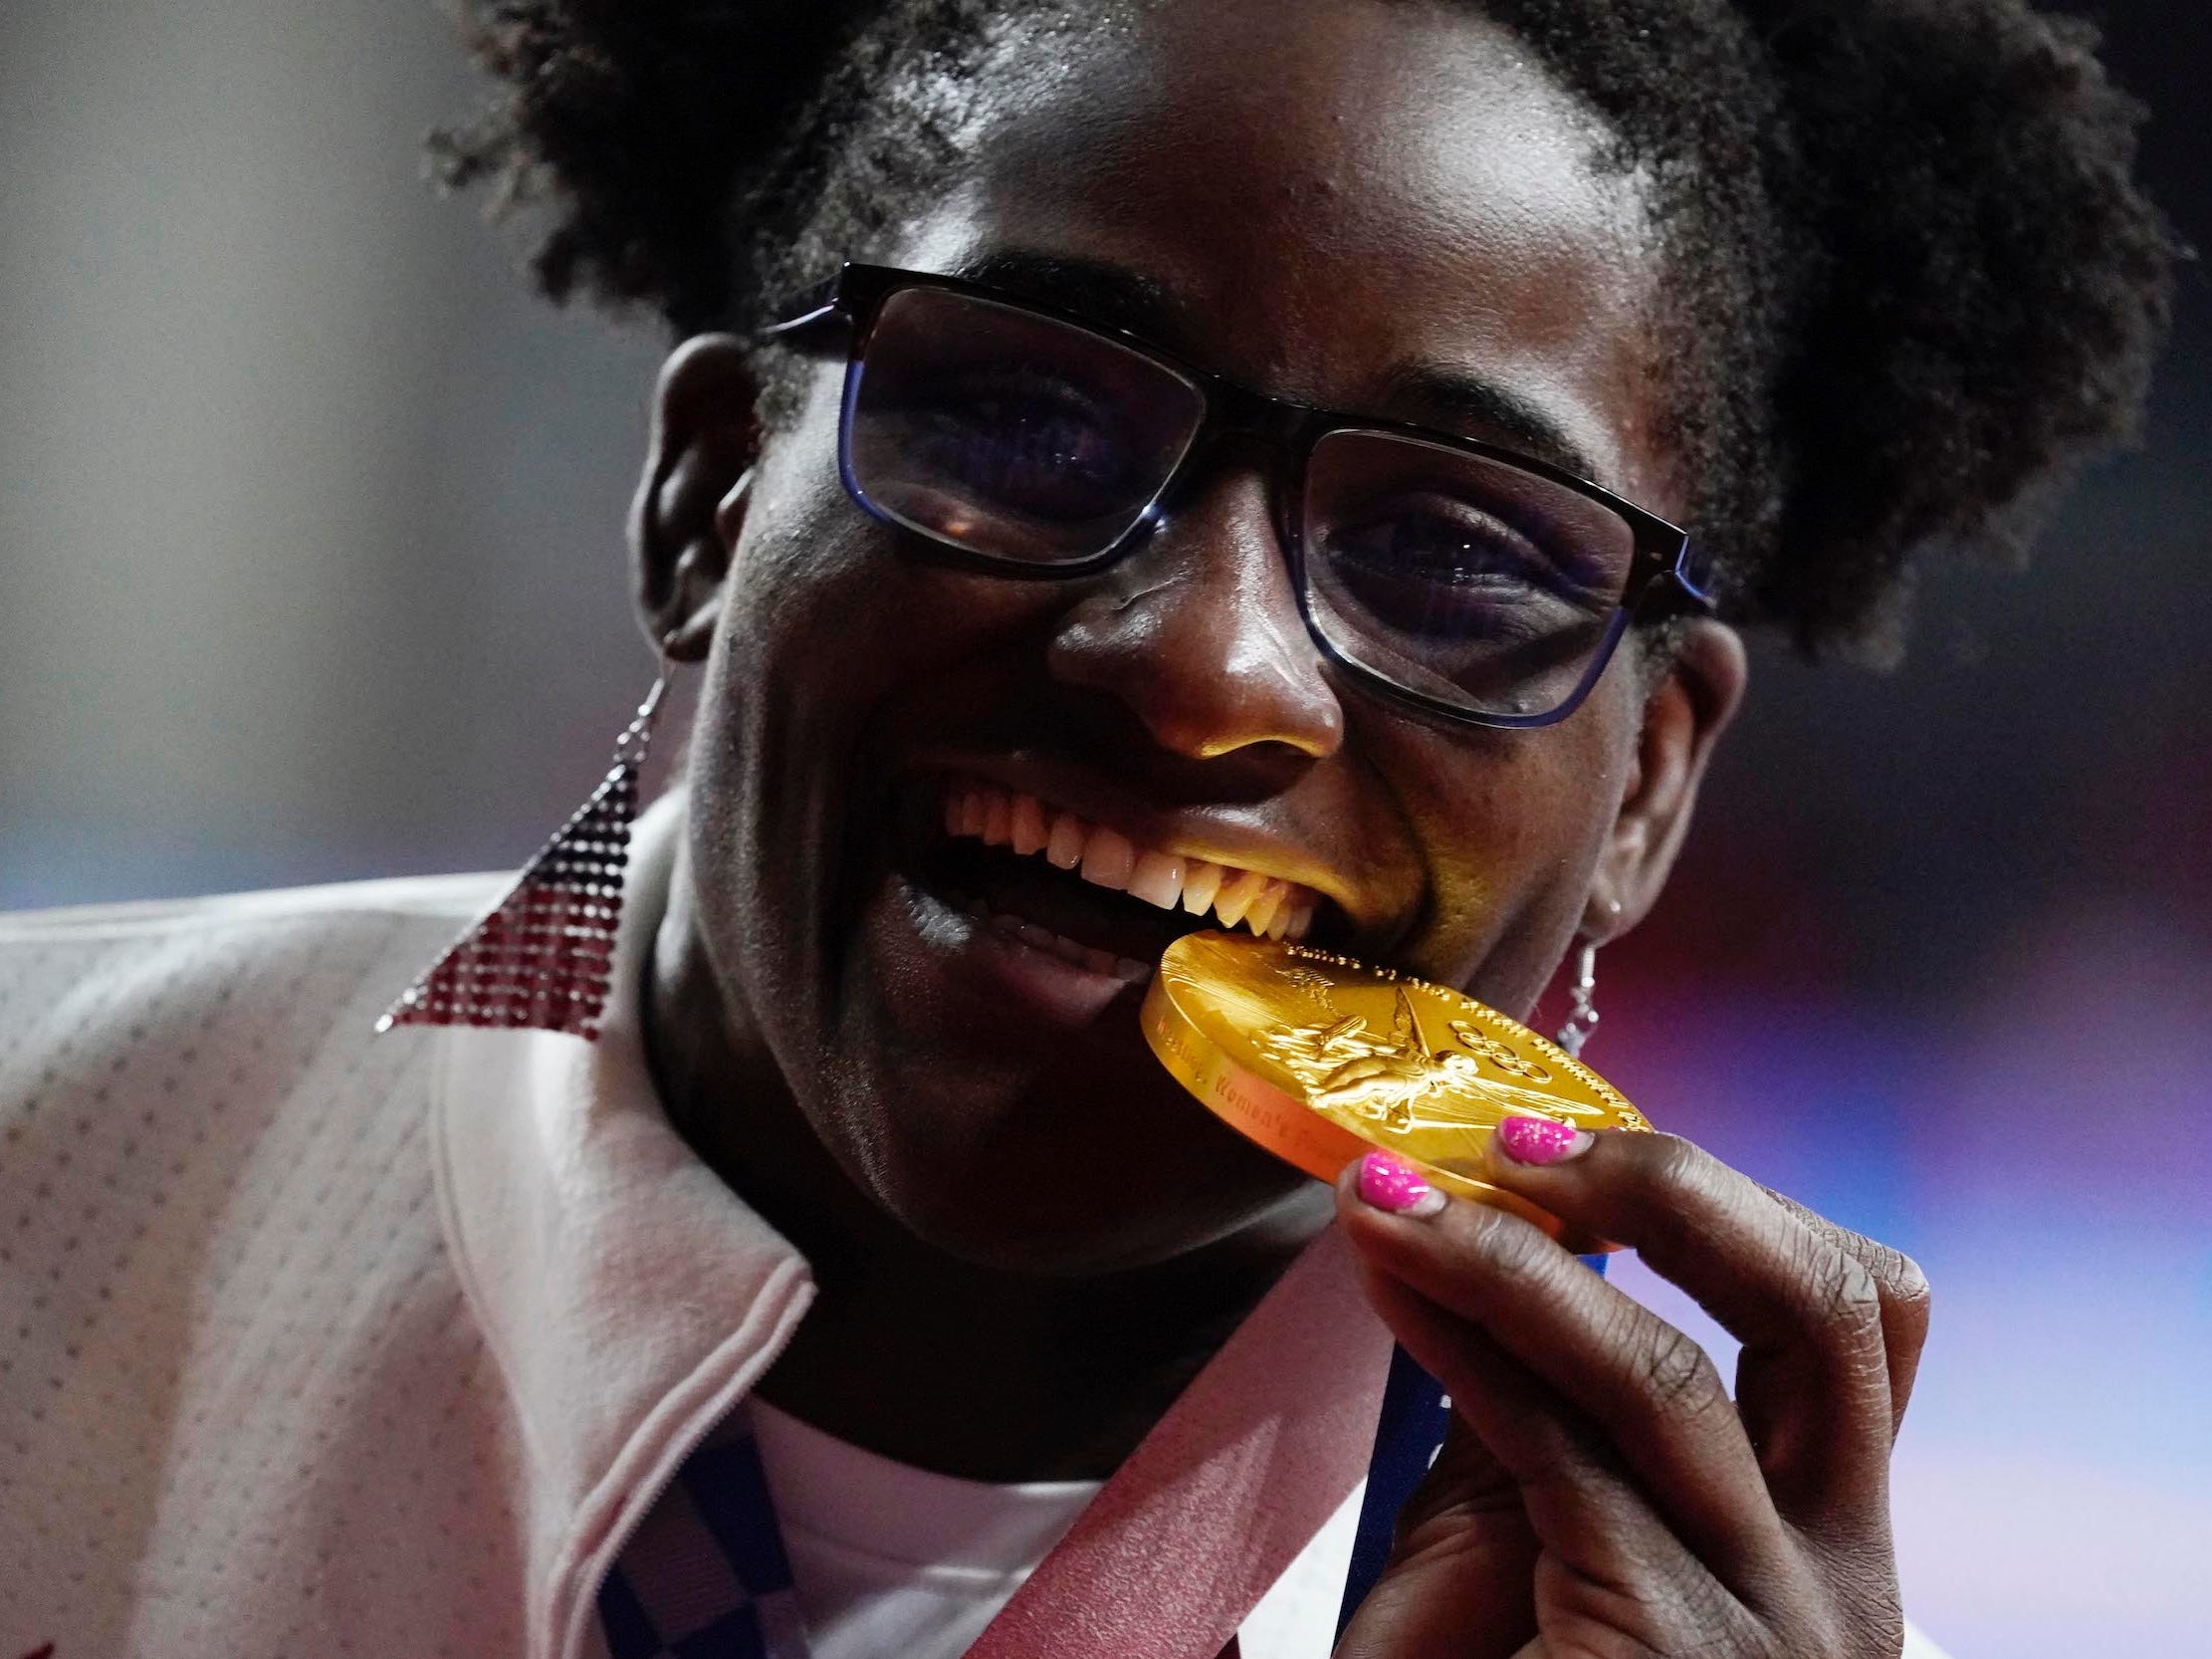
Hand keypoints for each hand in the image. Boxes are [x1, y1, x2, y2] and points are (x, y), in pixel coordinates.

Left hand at [1332, 1121, 1930, 1658]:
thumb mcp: (1553, 1536)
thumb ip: (1556, 1411)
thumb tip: (1500, 1245)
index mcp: (1828, 1540)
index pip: (1861, 1324)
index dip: (1731, 1204)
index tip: (1577, 1151)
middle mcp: (1838, 1580)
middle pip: (1831, 1312)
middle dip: (1674, 1188)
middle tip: (1517, 1138)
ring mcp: (1771, 1625)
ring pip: (1666, 1373)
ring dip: (1504, 1253)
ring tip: (1381, 1194)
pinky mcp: (1667, 1652)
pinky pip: (1557, 1451)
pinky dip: (1459, 1339)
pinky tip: (1386, 1280)